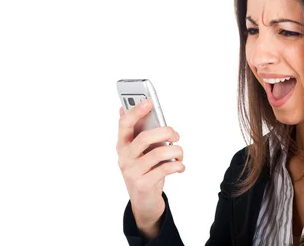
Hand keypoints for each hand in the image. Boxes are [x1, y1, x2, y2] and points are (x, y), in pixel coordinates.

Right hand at [116, 99, 184, 232]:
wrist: (144, 202)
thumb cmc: (145, 170)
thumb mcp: (141, 151)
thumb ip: (138, 131)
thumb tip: (123, 108)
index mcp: (123, 145)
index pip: (124, 124)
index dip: (135, 111)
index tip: (149, 101)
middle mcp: (125, 157)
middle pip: (145, 137)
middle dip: (166, 132)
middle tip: (176, 135)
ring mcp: (132, 172)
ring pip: (158, 153)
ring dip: (176, 151)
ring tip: (180, 154)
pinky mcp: (143, 184)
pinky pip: (165, 169)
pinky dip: (178, 166)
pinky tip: (180, 167)